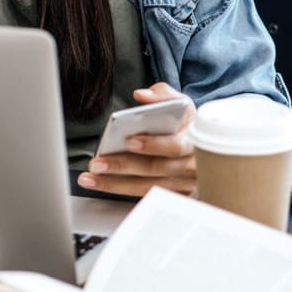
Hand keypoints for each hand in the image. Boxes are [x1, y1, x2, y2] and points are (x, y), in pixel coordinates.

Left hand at [77, 82, 196, 196]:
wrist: (201, 142)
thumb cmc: (185, 122)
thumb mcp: (179, 103)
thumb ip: (161, 94)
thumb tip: (142, 96)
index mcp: (194, 139)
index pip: (175, 146)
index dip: (153, 145)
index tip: (128, 141)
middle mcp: (192, 165)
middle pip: (155, 169)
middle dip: (123, 166)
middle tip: (97, 163)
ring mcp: (185, 184)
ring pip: (148, 187)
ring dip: (115, 184)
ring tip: (90, 177)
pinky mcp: (175, 195)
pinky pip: (146, 196)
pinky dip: (122, 192)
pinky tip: (102, 185)